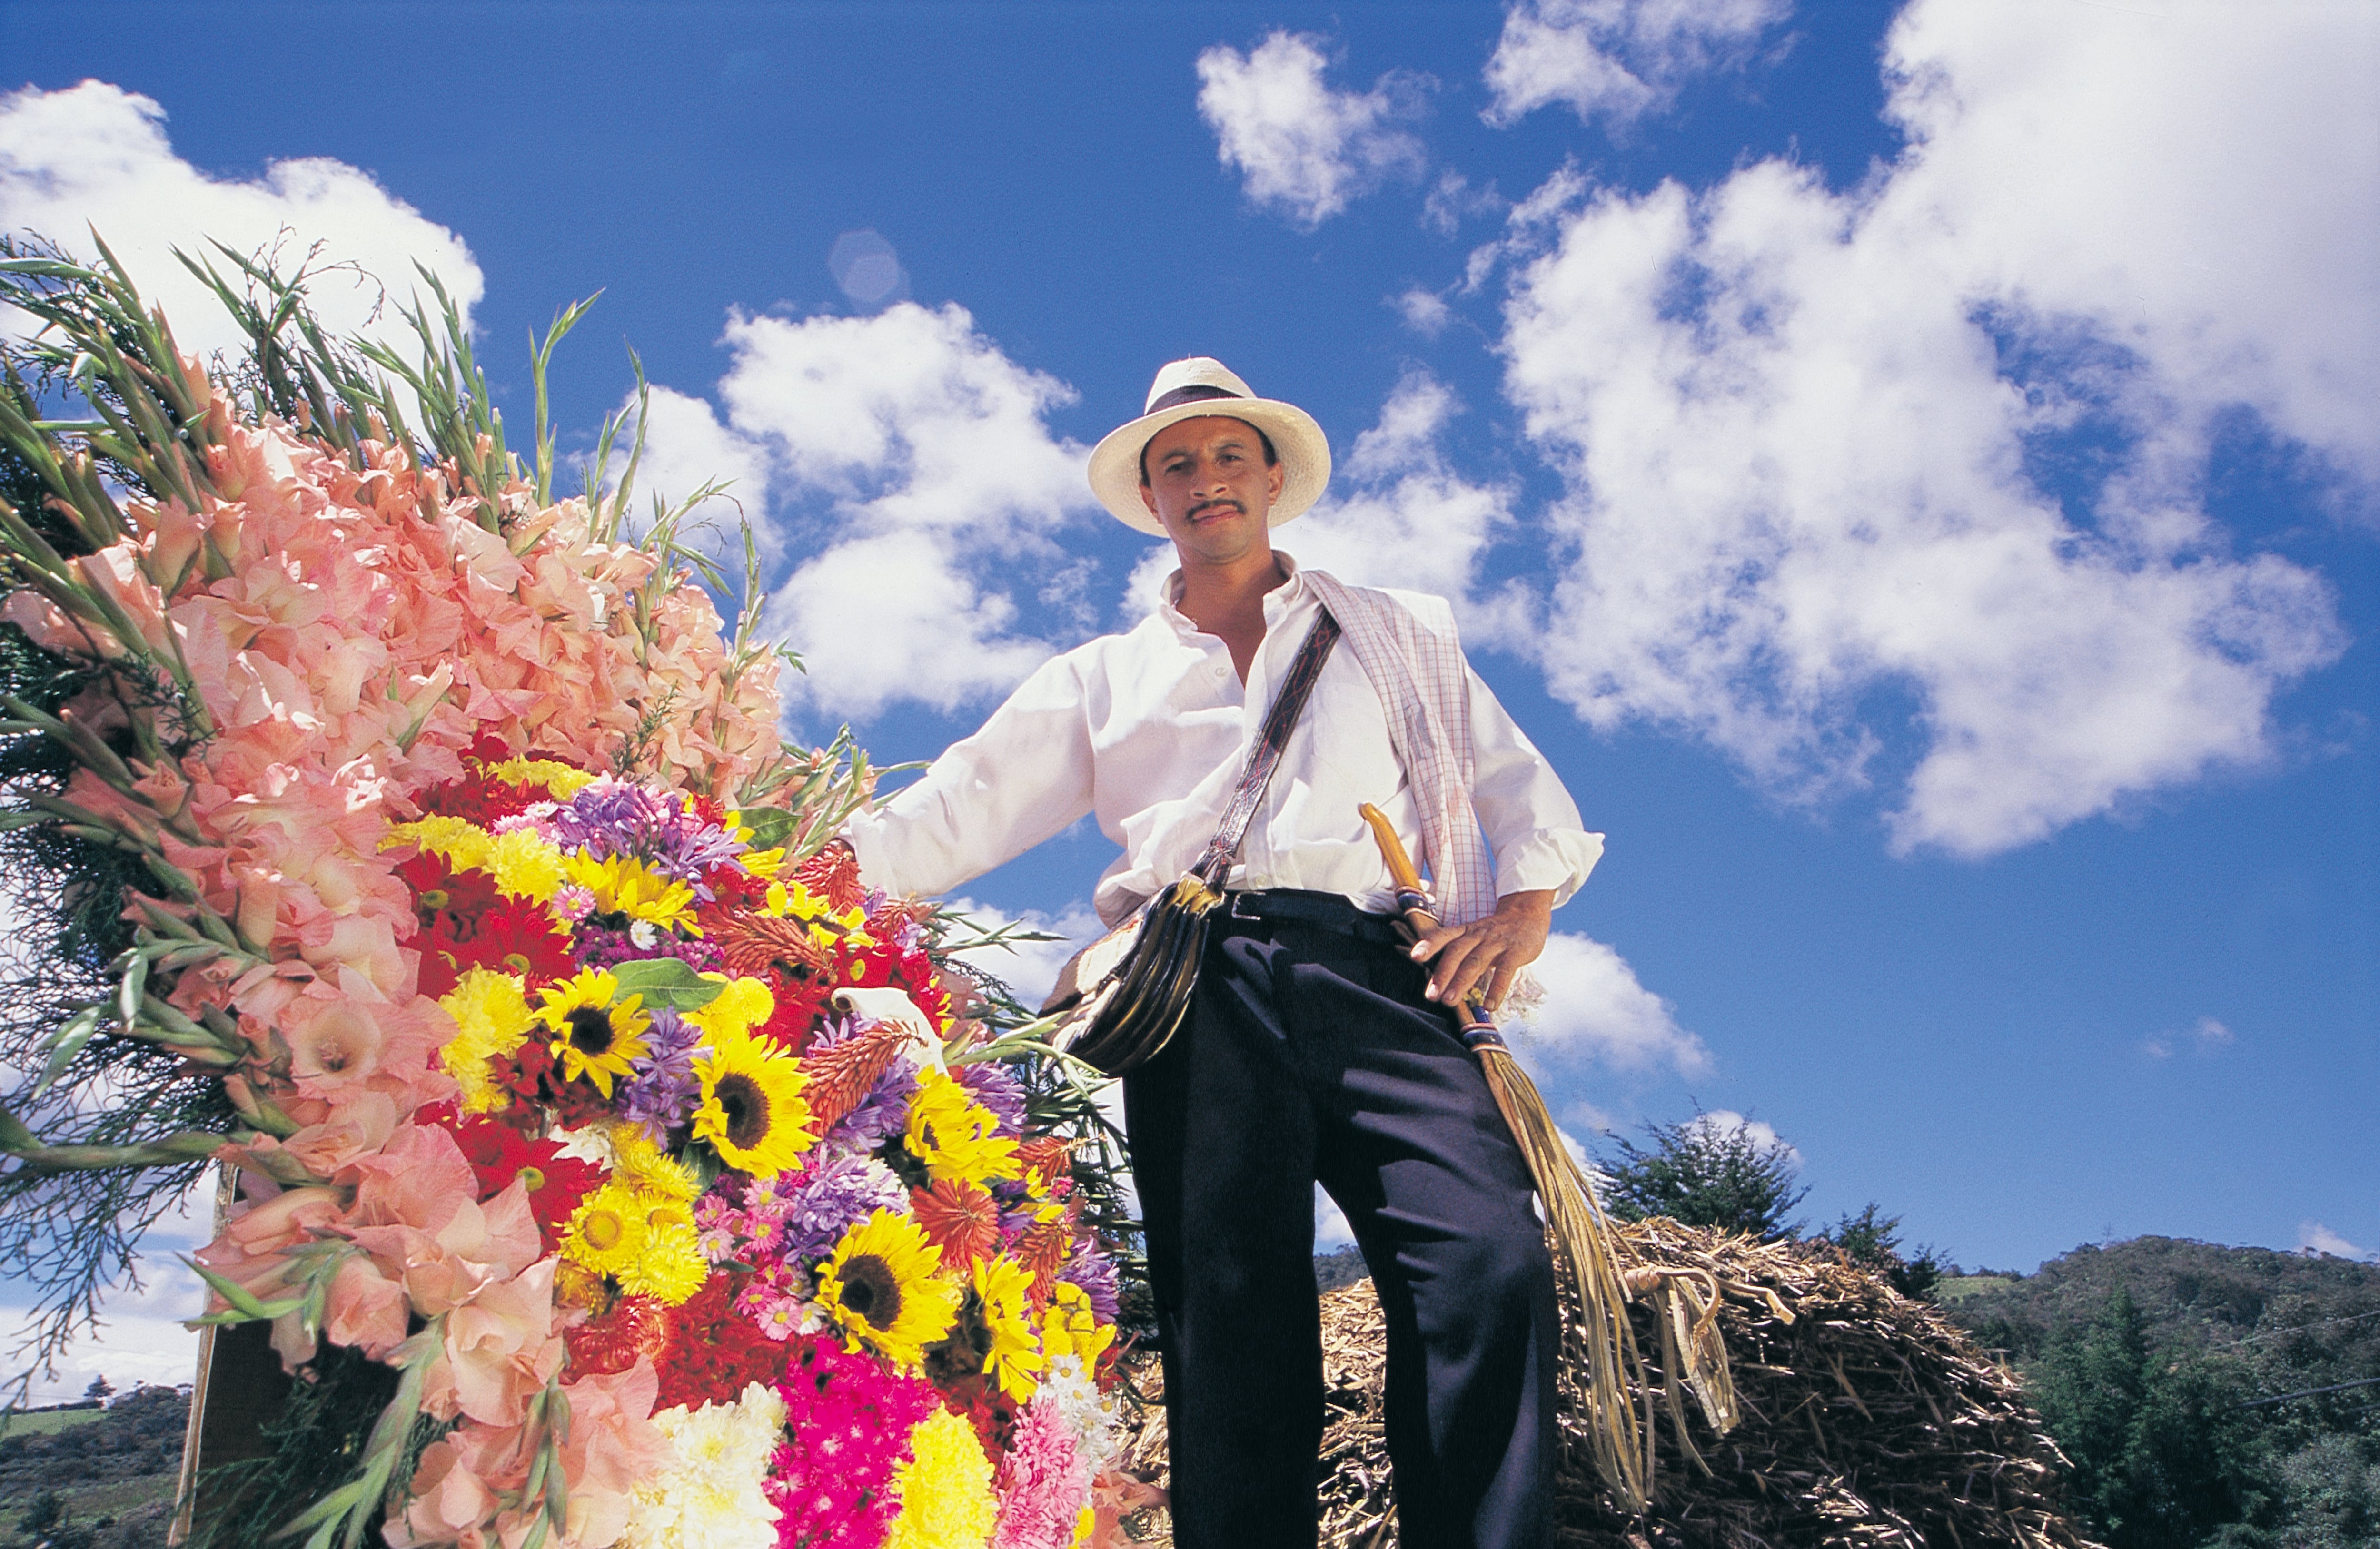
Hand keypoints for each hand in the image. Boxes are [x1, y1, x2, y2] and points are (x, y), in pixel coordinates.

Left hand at [1409, 890, 1552, 1014]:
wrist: (1527, 915)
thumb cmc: (1494, 933)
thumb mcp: (1474, 935)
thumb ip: (1458, 953)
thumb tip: (1437, 979)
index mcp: (1466, 931)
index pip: (1445, 935)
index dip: (1430, 944)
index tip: (1415, 956)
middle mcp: (1478, 935)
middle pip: (1457, 952)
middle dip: (1442, 974)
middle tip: (1431, 995)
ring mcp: (1497, 942)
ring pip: (1476, 961)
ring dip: (1461, 982)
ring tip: (1449, 1001)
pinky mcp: (1516, 951)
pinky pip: (1505, 971)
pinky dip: (1497, 989)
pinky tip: (1489, 1005)